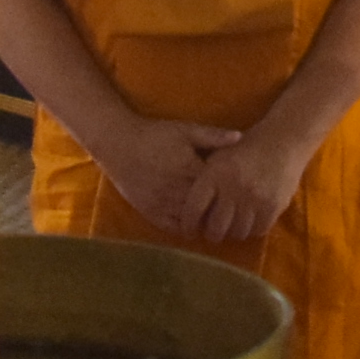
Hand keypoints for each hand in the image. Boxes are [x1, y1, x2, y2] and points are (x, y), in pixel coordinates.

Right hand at [87, 116, 235, 237]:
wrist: (118, 144)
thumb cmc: (154, 135)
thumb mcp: (184, 130)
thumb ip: (212, 136)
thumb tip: (240, 137)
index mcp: (187, 169)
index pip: (218, 189)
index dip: (231, 192)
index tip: (241, 192)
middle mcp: (175, 190)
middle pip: (207, 209)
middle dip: (221, 210)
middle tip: (235, 211)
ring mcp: (162, 204)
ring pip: (192, 223)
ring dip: (205, 222)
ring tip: (218, 218)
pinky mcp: (150, 213)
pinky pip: (174, 228)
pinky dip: (187, 228)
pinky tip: (197, 222)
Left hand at [185, 120, 319, 245]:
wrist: (285, 140)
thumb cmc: (247, 146)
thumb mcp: (219, 155)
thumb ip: (205, 180)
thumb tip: (189, 207)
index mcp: (215, 173)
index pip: (193, 209)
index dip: (188, 225)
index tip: (189, 231)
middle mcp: (234, 188)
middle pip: (216, 228)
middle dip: (211, 234)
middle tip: (212, 232)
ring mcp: (255, 199)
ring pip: (238, 232)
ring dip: (233, 232)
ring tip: (232, 226)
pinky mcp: (274, 206)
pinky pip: (258, 230)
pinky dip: (252, 229)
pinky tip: (250, 221)